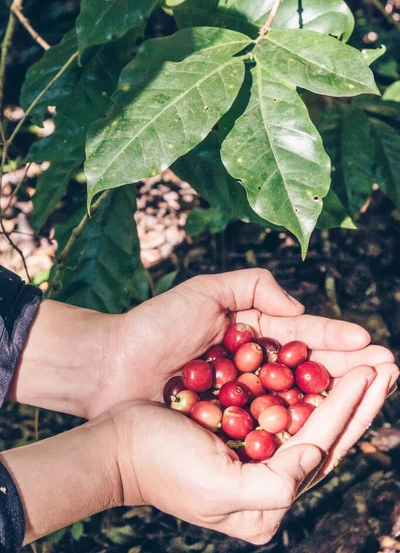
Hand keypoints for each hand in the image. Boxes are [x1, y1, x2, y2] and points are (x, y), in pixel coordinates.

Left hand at [101, 269, 395, 411]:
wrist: (112, 365)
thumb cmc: (155, 324)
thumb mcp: (206, 291)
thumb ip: (255, 287)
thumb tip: (299, 310)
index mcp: (252, 333)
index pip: (302, 335)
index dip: (335, 339)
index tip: (369, 342)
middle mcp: (255, 367)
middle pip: (310, 368)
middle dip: (350, 368)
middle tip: (389, 368)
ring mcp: (245, 399)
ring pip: (299, 397)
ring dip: (337, 396)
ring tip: (375, 390)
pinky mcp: (231, 428)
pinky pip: (272, 426)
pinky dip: (302, 423)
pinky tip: (333, 422)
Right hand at [111, 362, 389, 544]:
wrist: (119, 444)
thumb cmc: (162, 466)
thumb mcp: (220, 491)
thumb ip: (276, 486)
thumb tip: (316, 453)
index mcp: (269, 501)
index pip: (321, 447)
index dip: (348, 407)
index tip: (371, 371)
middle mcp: (270, 480)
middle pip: (327, 432)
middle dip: (361, 398)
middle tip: (391, 364)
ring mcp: (258, 452)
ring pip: (310, 415)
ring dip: (341, 386)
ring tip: (372, 362)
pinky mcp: (244, 428)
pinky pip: (284, 403)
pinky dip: (307, 382)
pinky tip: (326, 365)